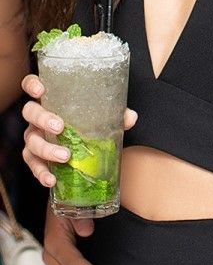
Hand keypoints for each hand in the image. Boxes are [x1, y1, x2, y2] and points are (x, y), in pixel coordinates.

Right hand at [21, 73, 136, 186]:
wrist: (80, 147)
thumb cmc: (85, 123)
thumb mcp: (100, 116)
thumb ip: (114, 114)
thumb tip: (130, 117)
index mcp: (50, 99)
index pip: (32, 85)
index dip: (32, 85)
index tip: (40, 90)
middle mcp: (37, 116)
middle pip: (29, 112)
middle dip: (42, 119)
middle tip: (60, 127)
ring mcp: (33, 136)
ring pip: (30, 140)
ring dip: (46, 149)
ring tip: (65, 156)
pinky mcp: (33, 156)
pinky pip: (32, 164)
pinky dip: (41, 172)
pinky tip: (52, 179)